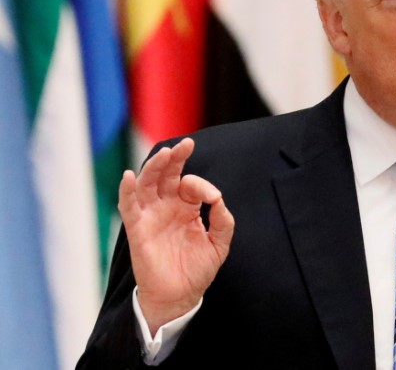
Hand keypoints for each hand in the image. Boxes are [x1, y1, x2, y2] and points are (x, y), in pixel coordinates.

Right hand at [118, 138, 234, 334]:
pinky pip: (129, 207)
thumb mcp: (219, 243)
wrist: (180, 296)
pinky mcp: (138, 229)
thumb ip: (223, 220)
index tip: (212, 198)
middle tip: (185, 145)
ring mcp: (151, 216)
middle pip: (166, 175)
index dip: (201, 185)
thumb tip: (217, 198)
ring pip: (147, 184)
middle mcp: (167, 207)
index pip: (190, 184)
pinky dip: (127, 191)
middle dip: (175, 158)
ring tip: (165, 153)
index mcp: (186, 208)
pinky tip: (129, 176)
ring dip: (154, 167)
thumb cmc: (197, 269)